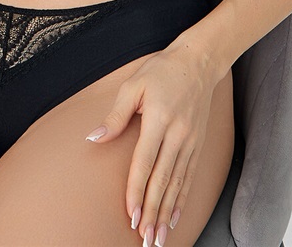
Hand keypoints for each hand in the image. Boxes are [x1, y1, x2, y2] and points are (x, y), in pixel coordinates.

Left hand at [84, 43, 220, 246]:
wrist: (197, 62)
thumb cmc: (160, 71)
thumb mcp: (133, 86)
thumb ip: (115, 116)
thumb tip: (94, 138)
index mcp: (158, 120)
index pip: (145, 162)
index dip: (137, 190)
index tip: (131, 215)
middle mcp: (177, 134)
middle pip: (163, 180)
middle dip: (153, 212)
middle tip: (145, 238)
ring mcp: (190, 141)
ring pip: (177, 183)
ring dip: (166, 212)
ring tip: (159, 237)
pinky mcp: (197, 144)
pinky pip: (189, 176)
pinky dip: (181, 199)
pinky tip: (174, 216)